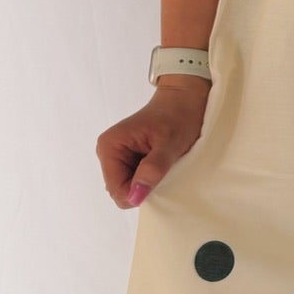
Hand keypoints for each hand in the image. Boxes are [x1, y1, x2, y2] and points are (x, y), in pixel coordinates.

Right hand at [98, 79, 210, 207]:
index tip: (160, 180)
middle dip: (143, 187)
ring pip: (129, 186)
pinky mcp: (128, 157)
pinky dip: (149, 177)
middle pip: (121, 189)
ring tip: (164, 164)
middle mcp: (108, 151)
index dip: (138, 193)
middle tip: (164, 169)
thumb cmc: (179, 116)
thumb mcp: (169, 145)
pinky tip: (161, 164)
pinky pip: (135, 178)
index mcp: (110, 147)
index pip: (116, 189)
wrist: (185, 98)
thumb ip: (152, 170)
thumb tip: (135, 196)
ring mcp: (117, 154)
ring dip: (147, 182)